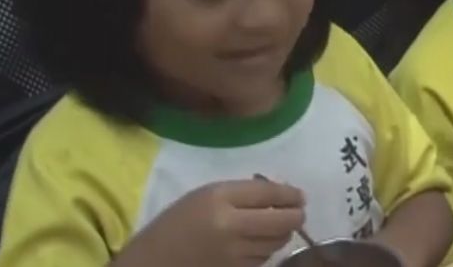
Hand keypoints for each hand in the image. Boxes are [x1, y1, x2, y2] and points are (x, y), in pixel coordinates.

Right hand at [111, 179, 304, 266]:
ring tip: (275, 227)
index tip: (300, 196)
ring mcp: (235, 254)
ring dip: (281, 235)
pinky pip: (263, 260)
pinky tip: (258, 245)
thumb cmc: (176, 224)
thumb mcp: (204, 196)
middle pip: (282, 221)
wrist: (151, 264)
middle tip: (298, 213)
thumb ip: (240, 193)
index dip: (290, 194)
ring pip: (276, 243)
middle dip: (296, 216)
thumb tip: (279, 194)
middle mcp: (231, 227)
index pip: (269, 194)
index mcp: (219, 199)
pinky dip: (267, 251)